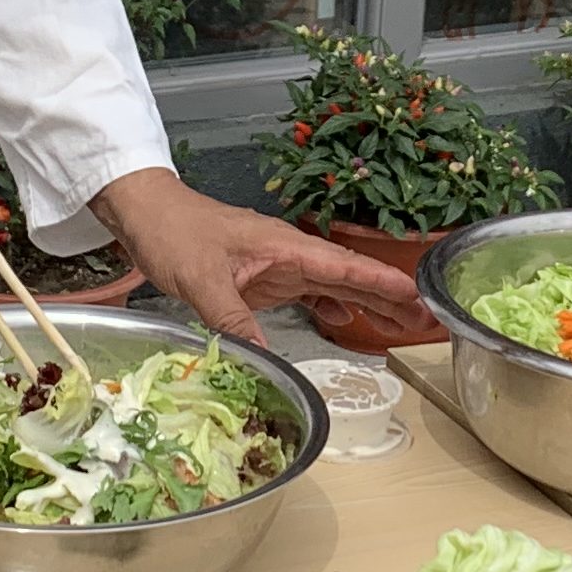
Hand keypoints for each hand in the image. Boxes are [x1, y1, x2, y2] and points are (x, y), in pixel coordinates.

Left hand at [92, 169, 404, 340]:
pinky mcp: (262, 278)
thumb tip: (263, 359)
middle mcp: (289, 255)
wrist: (145, 212)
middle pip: (350, 276)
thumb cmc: (173, 232)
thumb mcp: (199, 278)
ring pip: (334, 285)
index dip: (383, 281)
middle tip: (426, 319)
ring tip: (401, 325)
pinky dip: (330, 307)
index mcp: (284, 246)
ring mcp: (277, 266)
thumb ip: (232, 318)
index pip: (344, 265)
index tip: (418, 295)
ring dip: (367, 303)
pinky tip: (344, 324)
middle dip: (389, 296)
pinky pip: (307, 292)